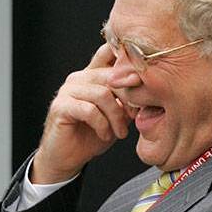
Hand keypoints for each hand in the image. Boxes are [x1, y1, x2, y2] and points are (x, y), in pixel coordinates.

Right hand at [32, 44, 130, 183]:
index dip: (128, 61)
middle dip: (129, 98)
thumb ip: (127, 99)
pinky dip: (102, 125)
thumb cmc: (92, 135)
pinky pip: (89, 110)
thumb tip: (150, 90)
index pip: (109, 53)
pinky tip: (105, 135)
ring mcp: (68, 91)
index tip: (143, 82)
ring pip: (102, 94)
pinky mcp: (60, 106)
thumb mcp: (116, 115)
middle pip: (111, 75)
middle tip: (135, 117)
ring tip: (120, 133)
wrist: (67, 158)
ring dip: (116, 117)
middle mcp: (79, 78)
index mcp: (93, 75)